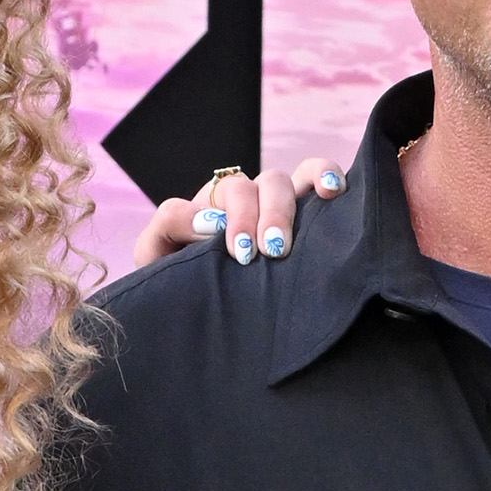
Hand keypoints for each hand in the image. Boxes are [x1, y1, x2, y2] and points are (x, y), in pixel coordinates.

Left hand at [123, 155, 346, 270]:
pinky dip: (327, 178)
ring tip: (286, 240)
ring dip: (285, 208)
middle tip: (261, 252)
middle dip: (260, 216)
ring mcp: (275, 204)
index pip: (219, 195)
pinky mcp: (307, 215)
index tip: (236, 253)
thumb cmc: (181, 282)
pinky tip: (333, 190)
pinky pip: (317, 182)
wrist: (199, 312)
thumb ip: (169, 225)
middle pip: (255, 186)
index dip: (229, 217)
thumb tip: (209, 220)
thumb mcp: (157, 253)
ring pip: (284, 182)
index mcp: (209, 207)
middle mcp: (244, 201)